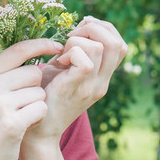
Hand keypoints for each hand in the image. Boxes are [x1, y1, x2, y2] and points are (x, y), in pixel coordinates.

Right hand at [0, 38, 63, 159]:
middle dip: (36, 89)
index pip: (18, 50)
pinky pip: (42, 109)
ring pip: (40, 92)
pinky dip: (38, 119)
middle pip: (34, 73)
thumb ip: (4, 75)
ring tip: (19, 119)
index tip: (57, 45)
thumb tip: (33, 53)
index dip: (41, 45)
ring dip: (36, 106)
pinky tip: (23, 128)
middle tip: (21, 107)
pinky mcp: (12, 122)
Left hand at [24, 16, 127, 144]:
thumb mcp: (65, 71)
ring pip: (99, 47)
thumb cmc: (45, 95)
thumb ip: (74, 53)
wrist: (38, 130)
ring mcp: (92, 87)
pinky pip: (84, 60)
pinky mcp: (76, 88)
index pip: (121, 45)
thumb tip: (78, 28)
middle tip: (71, 37)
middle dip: (93, 29)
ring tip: (63, 52)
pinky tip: (58, 63)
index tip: (80, 31)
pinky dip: (70, 52)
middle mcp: (102, 82)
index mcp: (102, 77)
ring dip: (77, 40)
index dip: (103, 29)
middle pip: (117, 43)